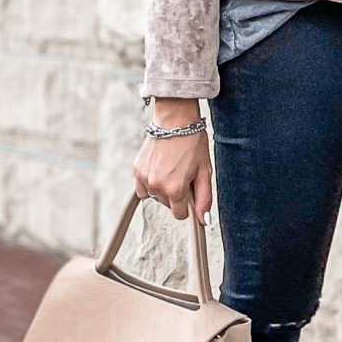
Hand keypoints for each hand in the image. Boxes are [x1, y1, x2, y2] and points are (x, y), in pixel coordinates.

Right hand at [132, 100, 213, 221]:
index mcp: (176, 189)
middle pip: (168, 205)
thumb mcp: (204, 172)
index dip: (187, 204)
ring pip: (155, 196)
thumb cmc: (193, 144)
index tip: (190, 189)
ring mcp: (145, 178)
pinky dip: (150, 183)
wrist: (175, 120)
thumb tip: (204, 221)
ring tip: (171, 168)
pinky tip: (159, 168)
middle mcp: (157, 186)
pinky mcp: (137, 170)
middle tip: (182, 172)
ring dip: (162, 188)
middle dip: (176, 194)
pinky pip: (142, 188)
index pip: (180, 215)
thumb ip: (204, 199)